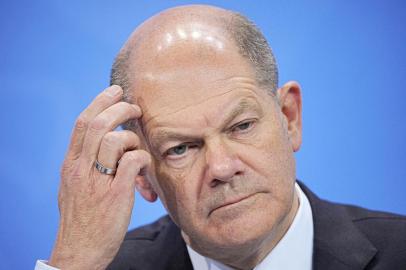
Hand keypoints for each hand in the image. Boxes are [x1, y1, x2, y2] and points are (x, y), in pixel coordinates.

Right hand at [48, 85, 152, 269]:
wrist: (79, 251)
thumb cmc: (80, 218)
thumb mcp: (73, 186)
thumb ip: (84, 163)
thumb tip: (101, 143)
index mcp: (70, 164)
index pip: (82, 123)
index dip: (100, 101)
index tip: (115, 91)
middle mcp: (80, 169)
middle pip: (99, 124)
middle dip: (120, 108)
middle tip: (135, 108)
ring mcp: (98, 182)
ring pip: (116, 140)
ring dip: (133, 138)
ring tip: (139, 147)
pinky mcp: (115, 195)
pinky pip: (133, 162)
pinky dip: (143, 157)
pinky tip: (145, 165)